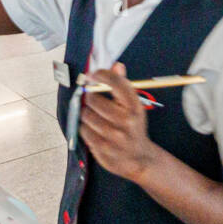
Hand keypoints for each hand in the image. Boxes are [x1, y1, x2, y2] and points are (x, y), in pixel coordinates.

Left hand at [78, 62, 158, 181]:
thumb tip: (116, 65)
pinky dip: (86, 128)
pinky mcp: (102, 148)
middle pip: (94, 99)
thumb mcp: (133, 106)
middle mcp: (126, 121)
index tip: (93, 74)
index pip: (116, 83)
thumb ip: (123, 85)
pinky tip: (94, 129)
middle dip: (91, 97)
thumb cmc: (133, 127)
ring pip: (86, 115)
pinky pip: (83, 130)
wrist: (139, 158)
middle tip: (94, 100)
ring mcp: (114, 136)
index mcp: (135, 107)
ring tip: (96, 117)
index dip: (101, 75)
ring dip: (87, 113)